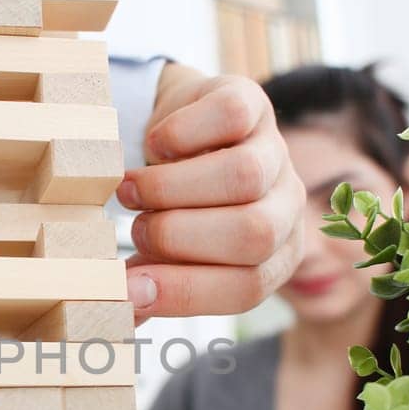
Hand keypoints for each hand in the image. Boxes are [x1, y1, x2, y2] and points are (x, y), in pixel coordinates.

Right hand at [121, 66, 305, 320]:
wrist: (170, 137)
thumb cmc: (166, 211)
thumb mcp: (160, 258)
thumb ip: (143, 290)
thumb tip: (122, 306)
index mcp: (273, 259)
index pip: (246, 287)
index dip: (184, 291)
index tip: (128, 286)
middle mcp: (286, 207)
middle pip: (253, 233)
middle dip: (177, 236)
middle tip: (136, 229)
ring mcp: (274, 151)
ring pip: (242, 176)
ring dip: (169, 188)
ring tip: (130, 192)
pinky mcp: (253, 104)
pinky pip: (229, 117)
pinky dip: (179, 134)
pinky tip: (156, 145)